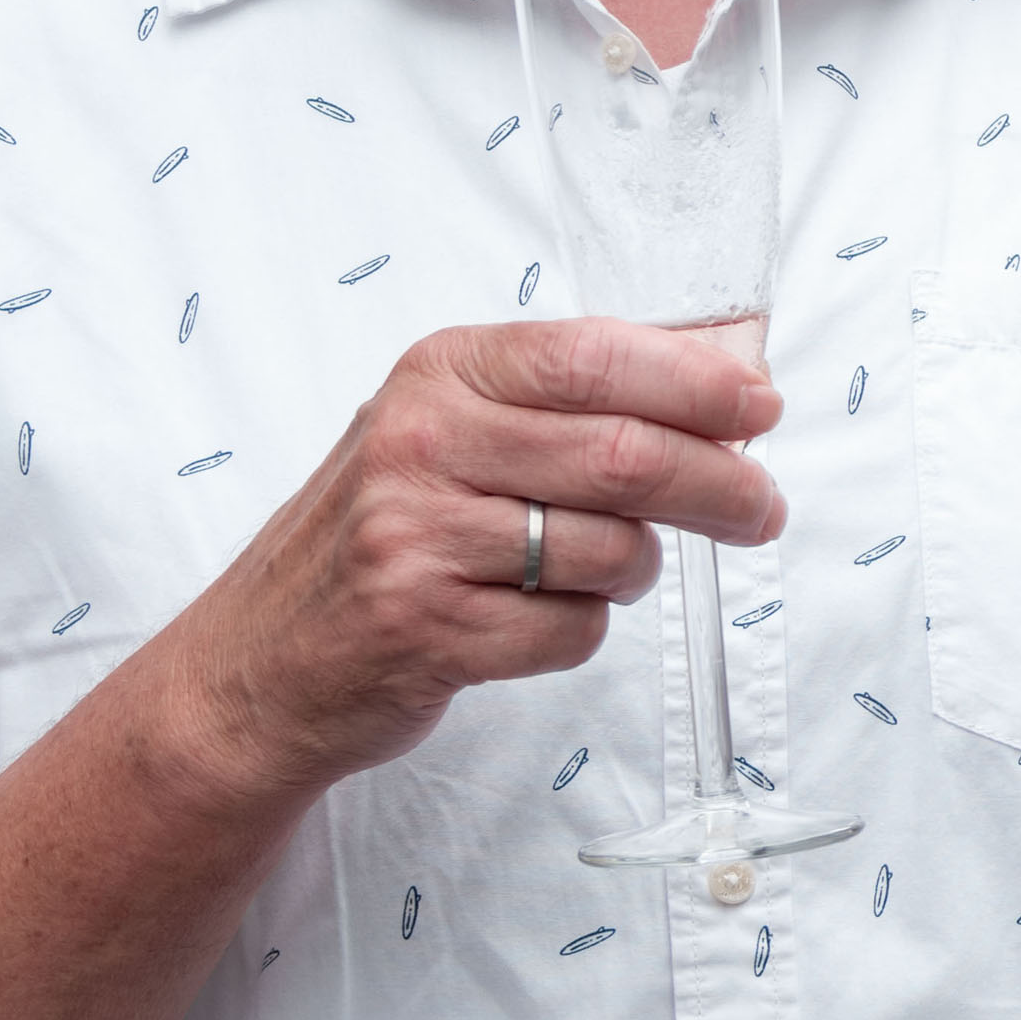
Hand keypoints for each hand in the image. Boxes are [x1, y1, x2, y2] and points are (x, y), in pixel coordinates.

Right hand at [140, 316, 784, 810]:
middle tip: (761, 510)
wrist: (259, 662)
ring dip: (635, 570)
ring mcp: (417, 539)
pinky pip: (575, 630)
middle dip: (722, 487)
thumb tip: (723, 377)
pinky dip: (581, 630)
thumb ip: (563, 401)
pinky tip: (532, 618)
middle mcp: (420, 445)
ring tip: (599, 569)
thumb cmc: (379, 535)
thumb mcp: (447, 431)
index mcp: (439, 375)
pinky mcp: (429, 630)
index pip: (595, 357)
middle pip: (627, 457)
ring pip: (612, 550)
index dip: (699, 384)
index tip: (761, 409)